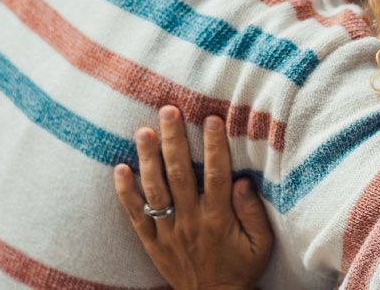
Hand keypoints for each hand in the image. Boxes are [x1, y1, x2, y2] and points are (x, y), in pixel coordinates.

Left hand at [113, 106, 272, 289]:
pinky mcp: (152, 241)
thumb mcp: (260, 244)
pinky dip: (125, 192)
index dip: (213, 145)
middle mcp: (190, 221)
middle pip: (179, 174)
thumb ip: (252, 212)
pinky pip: (135, 215)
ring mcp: (168, 231)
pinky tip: (119, 168)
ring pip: (154, 190)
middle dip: (173, 140)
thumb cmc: (241, 268)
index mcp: (218, 219)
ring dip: (148, 158)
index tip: (210, 119)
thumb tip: (242, 181)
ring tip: (142, 131)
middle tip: (168, 111)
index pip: (215, 174)